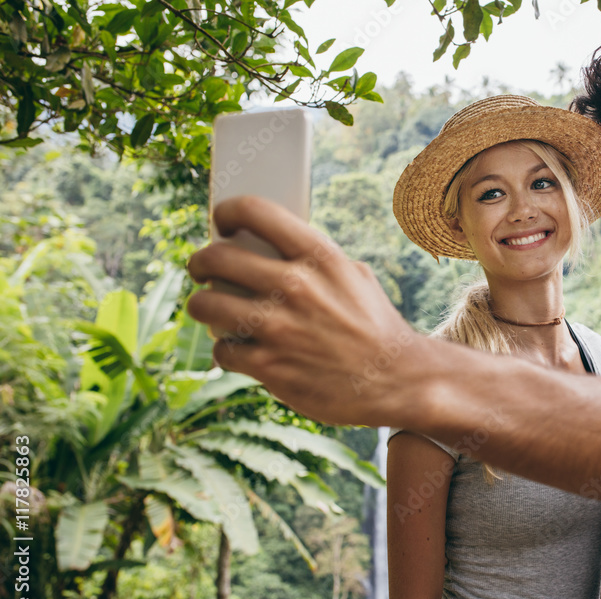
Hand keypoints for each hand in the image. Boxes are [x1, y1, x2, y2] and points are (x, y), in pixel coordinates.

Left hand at [187, 196, 419, 424]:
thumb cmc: (375, 327)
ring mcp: (280, 328)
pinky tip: (239, 351)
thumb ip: (316, 261)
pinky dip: (226, 351)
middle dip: (200, 262)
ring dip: (201, 306)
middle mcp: (297, 286)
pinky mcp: (270, 366)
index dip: (228, 211)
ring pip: (206, 304)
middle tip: (201, 269)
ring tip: (207, 308)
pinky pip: (221, 350)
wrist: (397, 381)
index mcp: (320, 257)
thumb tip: (274, 246)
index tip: (222, 222)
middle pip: (217, 258)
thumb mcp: (355, 277)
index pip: (255, 212)